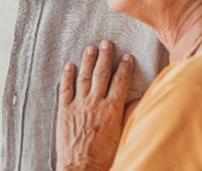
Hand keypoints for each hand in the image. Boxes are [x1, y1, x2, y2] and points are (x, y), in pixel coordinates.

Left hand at [56, 40, 133, 170]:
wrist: (81, 170)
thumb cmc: (104, 157)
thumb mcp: (123, 137)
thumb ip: (129, 116)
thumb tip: (137, 99)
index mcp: (111, 109)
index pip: (120, 82)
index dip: (124, 67)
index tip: (127, 56)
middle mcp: (95, 103)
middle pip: (101, 74)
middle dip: (105, 56)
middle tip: (106, 42)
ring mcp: (78, 105)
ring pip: (83, 77)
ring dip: (87, 61)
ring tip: (90, 48)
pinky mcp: (64, 111)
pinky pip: (65, 89)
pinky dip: (67, 76)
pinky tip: (69, 65)